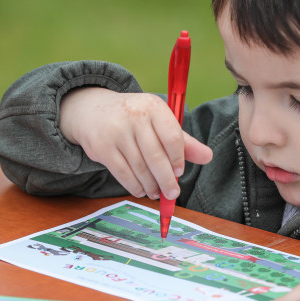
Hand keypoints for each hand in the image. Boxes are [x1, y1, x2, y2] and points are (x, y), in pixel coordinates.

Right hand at [59, 87, 212, 199]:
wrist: (92, 111)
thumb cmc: (134, 119)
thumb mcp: (158, 122)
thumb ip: (183, 141)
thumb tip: (207, 157)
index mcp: (153, 107)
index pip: (172, 137)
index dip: (178, 159)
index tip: (179, 172)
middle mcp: (135, 116)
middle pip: (155, 156)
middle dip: (166, 179)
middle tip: (173, 193)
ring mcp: (116, 131)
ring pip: (139, 167)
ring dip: (151, 185)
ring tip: (157, 193)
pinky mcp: (102, 147)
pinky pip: (123, 173)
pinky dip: (134, 186)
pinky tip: (141, 190)